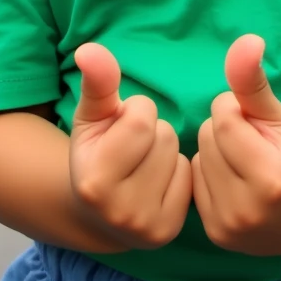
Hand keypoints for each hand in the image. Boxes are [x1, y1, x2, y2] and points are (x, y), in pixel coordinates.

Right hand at [69, 43, 191, 248]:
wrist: (100, 210)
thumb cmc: (97, 150)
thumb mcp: (93, 114)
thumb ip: (97, 81)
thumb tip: (89, 49)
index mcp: (95, 181)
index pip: (141, 118)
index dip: (135, 111)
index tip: (122, 125)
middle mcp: (120, 211)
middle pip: (164, 136)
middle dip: (152, 130)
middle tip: (134, 148)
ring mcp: (147, 227)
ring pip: (180, 155)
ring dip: (167, 150)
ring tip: (145, 162)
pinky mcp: (170, 231)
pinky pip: (191, 178)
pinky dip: (178, 172)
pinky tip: (159, 181)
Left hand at [192, 35, 280, 254]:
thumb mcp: (275, 114)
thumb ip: (253, 79)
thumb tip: (247, 40)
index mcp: (271, 177)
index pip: (224, 117)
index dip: (235, 110)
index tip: (253, 123)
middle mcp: (248, 208)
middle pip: (206, 136)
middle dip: (224, 131)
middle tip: (247, 146)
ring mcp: (229, 225)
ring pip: (197, 158)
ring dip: (213, 152)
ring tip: (239, 163)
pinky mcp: (214, 233)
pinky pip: (192, 182)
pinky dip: (207, 175)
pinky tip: (229, 182)